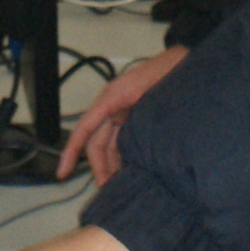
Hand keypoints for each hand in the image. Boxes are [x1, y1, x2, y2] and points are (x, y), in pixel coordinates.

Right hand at [57, 46, 187, 182]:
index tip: (62, 172)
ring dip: (110, 164)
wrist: (188, 60)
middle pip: (97, 142)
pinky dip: (122, 155)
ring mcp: (124, 111)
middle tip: (106, 189)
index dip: (71, 151)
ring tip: (117, 186)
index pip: (84, 129)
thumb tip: (129, 150)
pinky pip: (122, 139)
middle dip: (99, 167)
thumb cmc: (171, 71)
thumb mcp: (155, 93)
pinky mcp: (135, 116)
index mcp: (113, 97)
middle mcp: (114, 106)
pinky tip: (129, 171)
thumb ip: (140, 117)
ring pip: (109, 143)